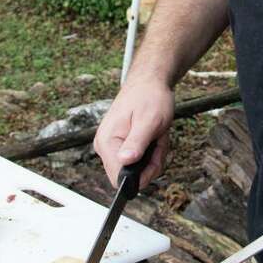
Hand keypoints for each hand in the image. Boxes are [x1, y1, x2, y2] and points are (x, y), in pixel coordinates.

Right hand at [93, 75, 174, 189]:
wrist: (148, 83)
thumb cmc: (149, 97)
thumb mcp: (148, 121)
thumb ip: (136, 143)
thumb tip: (125, 162)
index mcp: (107, 141)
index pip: (119, 178)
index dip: (142, 174)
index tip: (154, 155)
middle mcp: (105, 146)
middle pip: (131, 176)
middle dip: (151, 163)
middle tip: (157, 141)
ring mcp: (112, 147)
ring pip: (138, 170)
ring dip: (154, 156)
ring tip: (156, 136)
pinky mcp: (120, 146)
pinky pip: (139, 161)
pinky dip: (152, 152)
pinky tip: (153, 137)